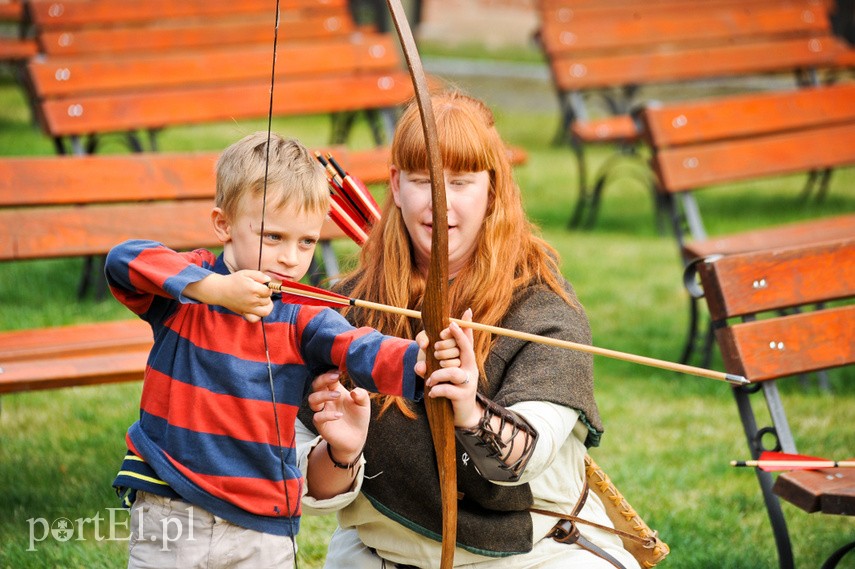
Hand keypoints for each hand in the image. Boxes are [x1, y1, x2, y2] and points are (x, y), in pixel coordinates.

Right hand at [186, 270, 272, 321]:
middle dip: (266, 295)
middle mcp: (252, 300)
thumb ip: (259, 275)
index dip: (268, 288)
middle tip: (259, 292)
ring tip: (261, 301)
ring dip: (266, 306)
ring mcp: (248, 308)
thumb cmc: (233, 280)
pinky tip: (256, 309)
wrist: (220, 290)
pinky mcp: (244, 313)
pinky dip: (258, 316)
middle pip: (267, 300)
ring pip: (265, 310)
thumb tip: (269, 280)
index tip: (263, 286)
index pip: (268, 291)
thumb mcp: (246, 273)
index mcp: (253, 289)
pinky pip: (255, 319)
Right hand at [307, 370, 369, 462]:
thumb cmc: (359, 417)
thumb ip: (362, 395)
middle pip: (316, 385)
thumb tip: (355, 391)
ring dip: (323, 395)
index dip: (331, 372)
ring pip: (312, 400)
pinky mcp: (322, 425)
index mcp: (336, 391)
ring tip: (338, 395)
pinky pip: (317, 417)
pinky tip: (339, 415)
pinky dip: (327, 415)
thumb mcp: (364, 404)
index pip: (328, 378)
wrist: (356, 438)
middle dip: (323, 379)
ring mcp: (323, 411)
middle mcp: (327, 400)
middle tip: (335, 377)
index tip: (340, 370)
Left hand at [418, 309, 480, 427]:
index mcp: (467, 358)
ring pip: (452, 371)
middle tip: (434, 356)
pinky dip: (436, 390)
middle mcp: (471, 367)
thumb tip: (421, 365)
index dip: (460, 330)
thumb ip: (432, 361)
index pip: (467, 339)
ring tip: (430, 381)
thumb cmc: (450, 387)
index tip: (451, 323)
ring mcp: (469, 381)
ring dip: (437, 374)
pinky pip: (447, 389)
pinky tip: (432, 392)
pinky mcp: (463, 396)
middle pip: (463, 349)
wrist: (462, 414)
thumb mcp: (443, 370)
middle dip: (443, 349)